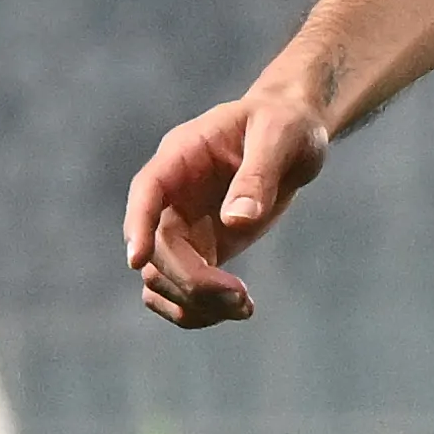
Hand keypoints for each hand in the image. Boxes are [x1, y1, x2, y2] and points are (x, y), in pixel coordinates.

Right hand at [123, 84, 327, 329]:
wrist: (296, 137)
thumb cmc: (285, 124)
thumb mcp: (280, 137)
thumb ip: (258, 176)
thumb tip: (237, 220)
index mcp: (182, 157)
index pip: (147, 192)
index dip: (138, 225)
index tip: (137, 259)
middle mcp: (172, 195)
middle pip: (157, 248)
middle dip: (191, 281)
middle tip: (242, 298)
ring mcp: (183, 225)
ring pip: (161, 278)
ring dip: (193, 303)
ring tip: (244, 307)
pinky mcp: (201, 249)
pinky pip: (182, 289)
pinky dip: (200, 309)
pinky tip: (237, 309)